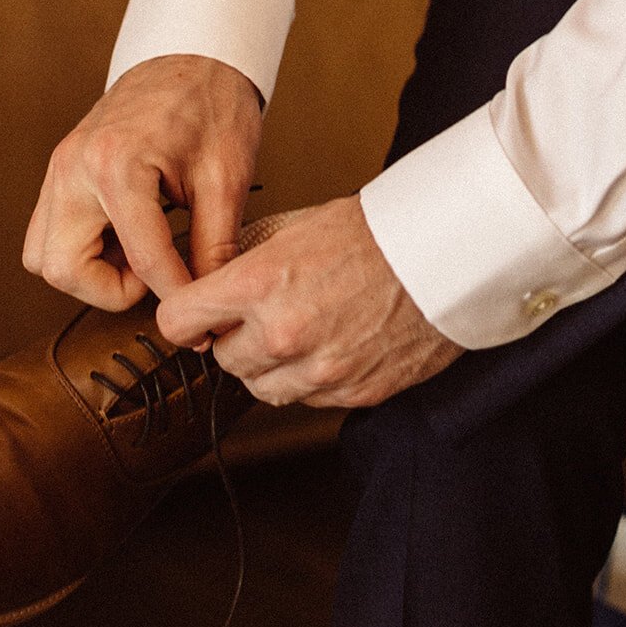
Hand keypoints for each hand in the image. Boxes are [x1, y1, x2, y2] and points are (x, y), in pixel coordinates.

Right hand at [23, 55, 261, 308]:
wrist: (191, 56)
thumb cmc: (212, 105)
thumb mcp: (226, 178)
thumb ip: (216, 245)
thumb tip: (210, 297)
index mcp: (117, 165)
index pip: (143, 262)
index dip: (176, 294)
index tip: (201, 305)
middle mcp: (74, 169)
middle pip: (62, 270)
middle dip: (111, 289)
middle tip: (157, 273)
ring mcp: (58, 170)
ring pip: (42, 257)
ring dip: (89, 272)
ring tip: (141, 252)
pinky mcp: (59, 173)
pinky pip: (49, 233)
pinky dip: (82, 250)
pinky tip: (127, 236)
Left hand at [156, 197, 462, 407]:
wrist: (447, 253)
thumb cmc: (376, 232)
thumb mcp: (294, 227)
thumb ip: (245, 262)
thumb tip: (207, 282)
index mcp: (261, 284)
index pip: (178, 322)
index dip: (185, 316)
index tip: (195, 314)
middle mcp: (284, 334)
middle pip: (222, 360)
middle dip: (235, 338)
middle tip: (262, 314)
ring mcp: (321, 370)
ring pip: (262, 388)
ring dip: (270, 366)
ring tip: (299, 332)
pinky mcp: (355, 392)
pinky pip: (309, 400)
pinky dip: (311, 379)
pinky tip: (332, 345)